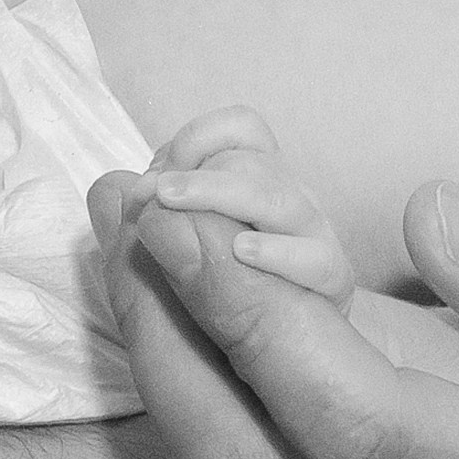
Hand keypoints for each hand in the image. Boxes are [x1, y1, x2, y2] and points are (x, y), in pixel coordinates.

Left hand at [147, 106, 358, 304]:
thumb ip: (165, 209)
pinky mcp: (331, 276)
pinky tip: (241, 251)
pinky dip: (277, 252)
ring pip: (281, 199)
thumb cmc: (242, 278)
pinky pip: (315, 258)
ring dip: (225, 196)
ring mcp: (315, 233)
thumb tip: (126, 188)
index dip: (200, 136)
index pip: (242, 128)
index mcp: (261, 176)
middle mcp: (291, 195)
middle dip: (202, 176)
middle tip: (159, 193)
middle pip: (254, 163)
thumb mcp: (197, 236)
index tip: (164, 168)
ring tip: (180, 206)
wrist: (305, 331)